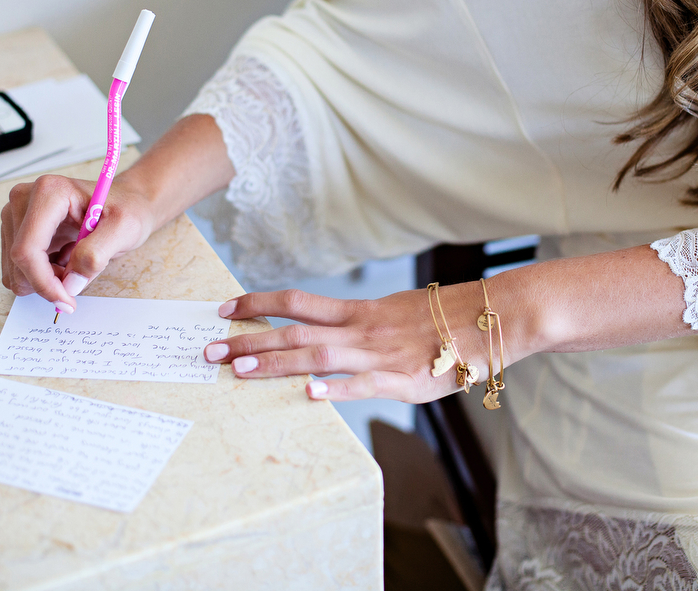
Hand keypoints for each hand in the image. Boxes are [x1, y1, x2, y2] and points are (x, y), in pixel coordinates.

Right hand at [1, 173, 155, 310]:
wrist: (127, 201)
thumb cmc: (127, 209)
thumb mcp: (125, 229)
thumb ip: (96, 255)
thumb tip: (70, 284)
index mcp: (49, 192)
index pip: (27, 249)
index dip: (44, 282)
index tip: (67, 301)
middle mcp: (24, 199)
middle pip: (18, 260)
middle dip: (47, 281)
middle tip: (80, 277)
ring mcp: (17, 214)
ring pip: (16, 268)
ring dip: (46, 277)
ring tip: (76, 262)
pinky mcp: (16, 228)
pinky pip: (20, 267)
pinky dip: (43, 273)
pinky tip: (66, 258)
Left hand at [203, 283, 522, 402]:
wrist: (487, 320)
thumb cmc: (441, 319)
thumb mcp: (393, 312)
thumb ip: (359, 326)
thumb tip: (328, 336)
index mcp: (358, 311)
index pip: (297, 302)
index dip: (258, 305)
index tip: (224, 310)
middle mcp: (361, 329)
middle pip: (295, 331)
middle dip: (250, 341)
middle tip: (210, 352)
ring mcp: (378, 356)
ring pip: (318, 356)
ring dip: (277, 363)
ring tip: (241, 371)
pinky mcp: (401, 381)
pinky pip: (362, 385)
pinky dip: (335, 389)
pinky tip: (308, 395)